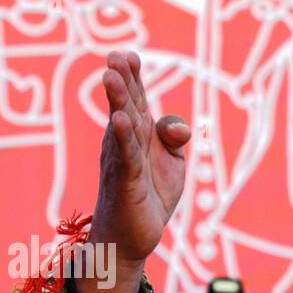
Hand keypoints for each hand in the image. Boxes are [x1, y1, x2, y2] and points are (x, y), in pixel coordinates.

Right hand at [80, 50, 190, 292]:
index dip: (133, 77)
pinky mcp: (126, 182)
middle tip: (116, 55)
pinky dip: (123, 138)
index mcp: (137, 134)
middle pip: (126, 106)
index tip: (129, 54)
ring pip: (121, 126)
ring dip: (118, 101)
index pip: (136, 100)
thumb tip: (181, 128)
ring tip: (112, 76)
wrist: (132, 237)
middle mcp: (125, 143)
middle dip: (122, 80)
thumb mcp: (172, 163)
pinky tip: (120, 120)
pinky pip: (125, 156)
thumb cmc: (149, 195)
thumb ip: (175, 138)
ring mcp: (123, 161)